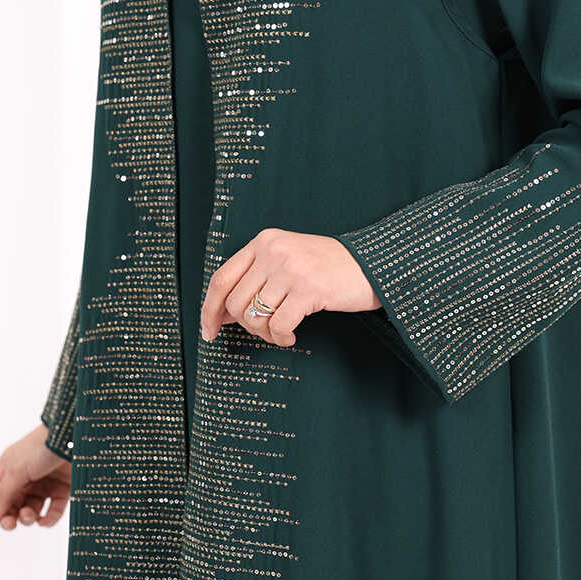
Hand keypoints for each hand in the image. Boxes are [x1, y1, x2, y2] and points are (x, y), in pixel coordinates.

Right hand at [0, 424, 71, 543]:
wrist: (74, 436)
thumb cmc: (42, 446)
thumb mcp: (16, 470)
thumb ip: (3, 495)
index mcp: (7, 470)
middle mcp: (24, 478)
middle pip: (11, 507)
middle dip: (9, 518)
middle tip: (11, 523)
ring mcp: (44, 484)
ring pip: (31, 510)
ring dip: (27, 518)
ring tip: (30, 515)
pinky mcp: (63, 489)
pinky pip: (53, 510)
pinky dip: (49, 519)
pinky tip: (44, 521)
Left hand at [200, 229, 381, 346]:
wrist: (371, 265)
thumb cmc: (328, 268)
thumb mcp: (288, 260)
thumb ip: (256, 277)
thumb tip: (221, 314)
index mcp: (264, 241)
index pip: (221, 278)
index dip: (209, 309)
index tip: (209, 331)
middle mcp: (273, 251)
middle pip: (235, 302)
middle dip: (245, 326)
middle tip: (264, 332)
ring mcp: (291, 269)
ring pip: (254, 317)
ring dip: (265, 334)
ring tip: (280, 334)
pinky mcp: (308, 289)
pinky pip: (279, 325)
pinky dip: (282, 338)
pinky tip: (292, 336)